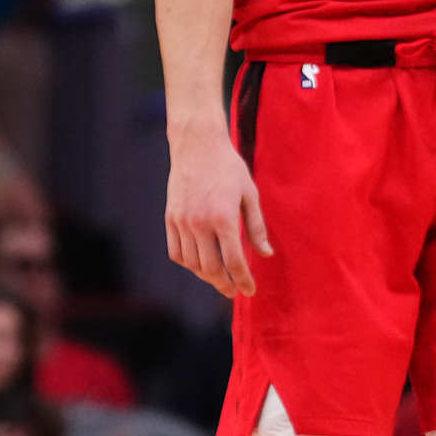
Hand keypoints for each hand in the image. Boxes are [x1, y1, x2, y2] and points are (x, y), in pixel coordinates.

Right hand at [165, 124, 270, 296]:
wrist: (197, 145)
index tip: (249, 291)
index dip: (243, 281)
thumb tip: (265, 255)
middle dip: (225, 284)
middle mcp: (200, 223)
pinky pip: (176, 251)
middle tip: (233, 290)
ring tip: (218, 278)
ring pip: (192, 264)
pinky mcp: (171, 217)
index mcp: (224, 218)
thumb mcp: (250, 194)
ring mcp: (182, 221)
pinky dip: (187, 263)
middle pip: (211, 268)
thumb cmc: (228, 168)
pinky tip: (199, 263)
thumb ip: (256, 227)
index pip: (234, 262)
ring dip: (206, 276)